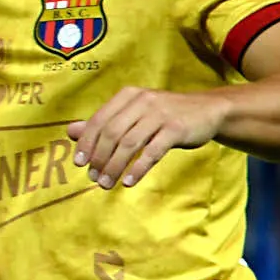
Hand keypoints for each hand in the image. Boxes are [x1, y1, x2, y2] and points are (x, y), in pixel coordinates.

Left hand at [69, 86, 228, 189]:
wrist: (209, 110)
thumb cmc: (165, 115)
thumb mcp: (134, 113)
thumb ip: (104, 122)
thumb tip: (70, 132)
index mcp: (127, 96)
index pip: (99, 120)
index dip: (87, 143)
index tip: (78, 163)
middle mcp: (141, 102)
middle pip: (112, 133)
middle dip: (99, 158)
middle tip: (93, 177)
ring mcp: (160, 114)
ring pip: (129, 144)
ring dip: (115, 166)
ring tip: (106, 183)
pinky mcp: (176, 129)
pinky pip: (152, 152)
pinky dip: (138, 168)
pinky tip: (129, 181)